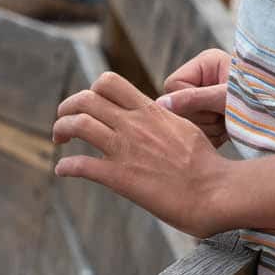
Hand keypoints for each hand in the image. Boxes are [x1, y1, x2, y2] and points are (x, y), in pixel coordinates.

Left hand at [54, 70, 231, 236]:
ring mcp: (125, 150)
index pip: (108, 82)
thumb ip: (163, 120)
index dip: (91, 90)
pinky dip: (65, 166)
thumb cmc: (207, 165)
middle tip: (64, 122)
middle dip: (67, 107)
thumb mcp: (185, 128)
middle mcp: (134, 125)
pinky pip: (80, 165)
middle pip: (85, 99)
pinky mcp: (120, 177)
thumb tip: (156, 115)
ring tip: (59, 140)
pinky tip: (62, 170)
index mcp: (150, 111)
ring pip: (77, 125)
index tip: (91, 107)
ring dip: (61, 130)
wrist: (214, 192)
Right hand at [158, 46, 232, 148]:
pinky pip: (199, 134)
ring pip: (188, 124)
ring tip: (230, 123)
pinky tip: (229, 132)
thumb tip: (161, 105)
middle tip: (224, 117)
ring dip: (209, 129)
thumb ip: (194, 99)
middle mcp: (202, 81)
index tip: (210, 106)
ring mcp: (206, 101)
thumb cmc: (261, 97)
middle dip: (201, 118)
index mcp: (203, 64)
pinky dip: (214, 138)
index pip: (173, 86)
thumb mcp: (226, 96)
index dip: (187, 101)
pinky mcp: (212, 118)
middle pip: (178, 107)